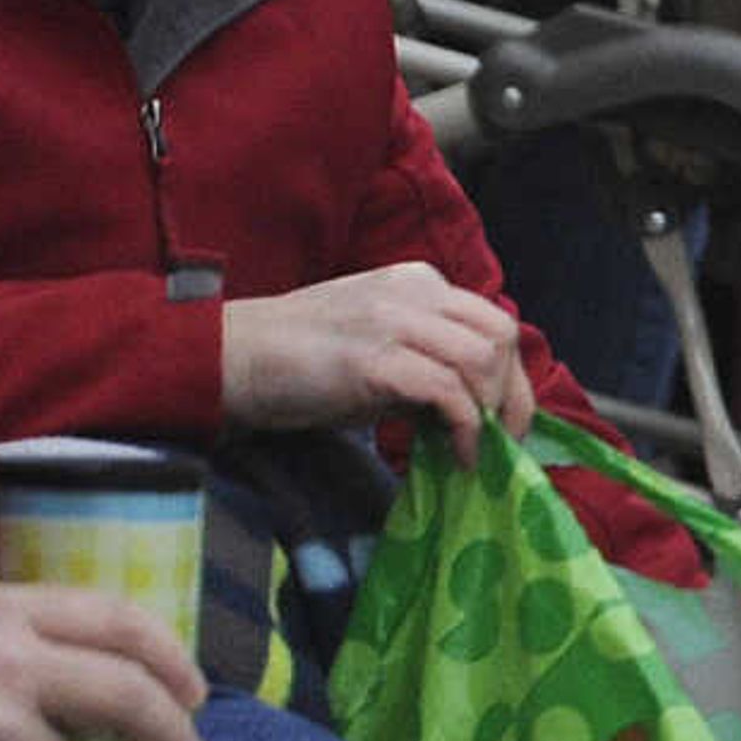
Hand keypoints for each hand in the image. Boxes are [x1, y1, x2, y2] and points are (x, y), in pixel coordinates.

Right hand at [222, 263, 535, 466]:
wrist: (227, 358)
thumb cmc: (300, 362)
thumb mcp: (378, 346)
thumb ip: (427, 360)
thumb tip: (475, 409)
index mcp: (418, 284)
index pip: (493, 323)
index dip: (512, 379)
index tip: (507, 423)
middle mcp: (413, 292)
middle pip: (500, 337)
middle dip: (512, 396)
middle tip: (501, 442)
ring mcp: (391, 321)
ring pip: (481, 359)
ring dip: (489, 412)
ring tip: (474, 451)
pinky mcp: (372, 359)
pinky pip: (445, 390)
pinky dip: (462, 428)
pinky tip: (455, 456)